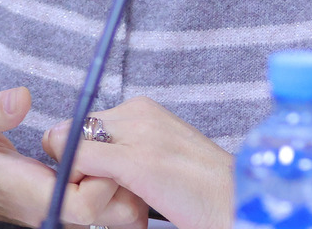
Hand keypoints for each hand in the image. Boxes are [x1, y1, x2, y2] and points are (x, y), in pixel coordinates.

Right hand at [0, 88, 145, 227]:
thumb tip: (21, 98)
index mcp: (30, 196)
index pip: (84, 207)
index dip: (100, 179)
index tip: (92, 144)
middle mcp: (48, 211)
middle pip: (109, 216)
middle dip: (123, 182)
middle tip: (108, 142)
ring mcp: (55, 210)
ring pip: (111, 213)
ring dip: (120, 180)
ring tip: (103, 143)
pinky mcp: (59, 202)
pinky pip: (99, 203)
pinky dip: (110, 180)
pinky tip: (97, 150)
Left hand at [42, 97, 234, 228]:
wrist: (238, 202)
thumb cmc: (201, 188)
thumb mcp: (160, 155)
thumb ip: (126, 146)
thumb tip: (79, 146)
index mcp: (145, 109)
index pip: (88, 120)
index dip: (79, 148)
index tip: (87, 173)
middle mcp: (140, 113)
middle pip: (78, 128)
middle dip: (74, 157)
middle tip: (91, 187)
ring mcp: (139, 135)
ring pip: (75, 142)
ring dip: (76, 170)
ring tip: (101, 194)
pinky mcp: (137, 162)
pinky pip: (83, 159)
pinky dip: (76, 176)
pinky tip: (97, 196)